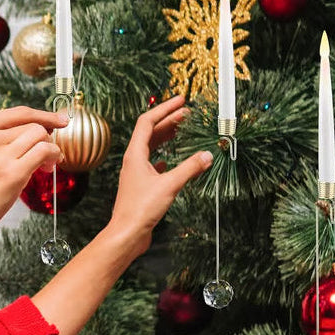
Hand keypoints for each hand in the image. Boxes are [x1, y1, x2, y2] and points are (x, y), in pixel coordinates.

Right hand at [0, 107, 67, 238]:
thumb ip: (6, 136)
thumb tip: (44, 127)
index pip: (21, 112)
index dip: (46, 115)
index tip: (61, 120)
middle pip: (34, 125)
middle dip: (47, 139)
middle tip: (47, 155)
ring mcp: (0, 154)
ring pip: (42, 136)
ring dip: (52, 149)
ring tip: (45, 164)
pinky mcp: (13, 172)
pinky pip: (45, 151)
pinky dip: (54, 156)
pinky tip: (47, 167)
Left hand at [108, 95, 211, 258]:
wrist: (127, 233)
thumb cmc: (140, 209)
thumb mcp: (169, 185)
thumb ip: (189, 168)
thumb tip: (207, 155)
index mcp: (135, 154)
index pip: (148, 121)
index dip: (165, 108)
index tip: (181, 101)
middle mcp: (133, 160)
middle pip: (151, 132)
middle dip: (169, 120)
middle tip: (187, 114)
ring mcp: (136, 172)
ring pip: (152, 147)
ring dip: (167, 136)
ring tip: (182, 131)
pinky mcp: (141, 184)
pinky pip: (153, 163)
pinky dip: (164, 156)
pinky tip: (170, 160)